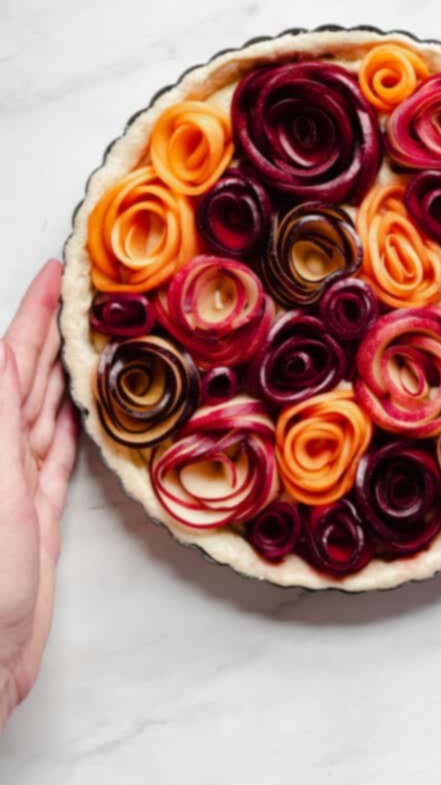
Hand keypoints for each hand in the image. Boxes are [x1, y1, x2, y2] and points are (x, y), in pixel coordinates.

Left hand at [0, 260, 78, 729]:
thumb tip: (5, 354)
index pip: (11, 360)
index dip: (32, 312)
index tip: (54, 273)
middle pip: (30, 376)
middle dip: (52, 331)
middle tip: (80, 293)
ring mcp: (18, 481)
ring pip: (47, 410)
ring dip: (66, 372)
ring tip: (88, 338)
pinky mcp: (38, 511)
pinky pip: (61, 453)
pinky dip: (75, 424)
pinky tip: (86, 408)